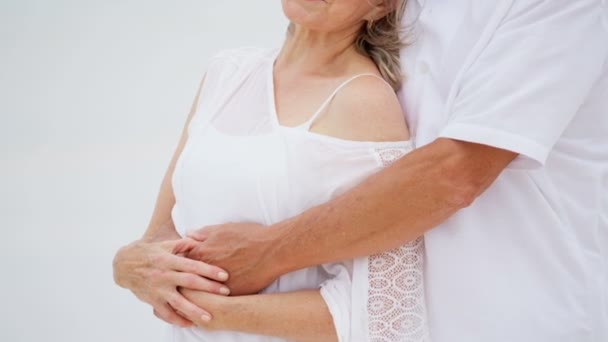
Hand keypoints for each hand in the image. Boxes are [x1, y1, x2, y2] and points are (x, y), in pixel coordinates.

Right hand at [112, 237, 229, 326]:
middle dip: (208, 288)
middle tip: (226, 292)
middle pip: (189, 282)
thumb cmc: (150, 252)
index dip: (209, 270)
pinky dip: (177, 320)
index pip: (192, 265)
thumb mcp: (166, 243)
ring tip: (209, 318)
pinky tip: (191, 324)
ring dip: (194, 311)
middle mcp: (163, 275)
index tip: (224, 275)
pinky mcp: (152, 300)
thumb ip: (185, 243)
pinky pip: (165, 314)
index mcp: (169, 260)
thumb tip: (202, 242)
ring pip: (177, 302)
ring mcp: (157, 289)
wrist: (124, 265)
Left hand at [185, 223, 279, 295]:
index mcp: (201, 252)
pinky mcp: (230, 295)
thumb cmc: (249, 236)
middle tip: (183, 286)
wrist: (272, 251)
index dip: (180, 265)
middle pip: (186, 281)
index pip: (180, 262)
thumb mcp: (223, 229)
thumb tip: (187, 234)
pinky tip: (212, 304)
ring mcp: (217, 285)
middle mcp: (205, 271)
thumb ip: (203, 233)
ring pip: (199, 295)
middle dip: (184, 283)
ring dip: (196, 296)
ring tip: (196, 297)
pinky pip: (216, 302)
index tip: (180, 268)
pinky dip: (213, 303)